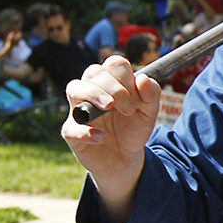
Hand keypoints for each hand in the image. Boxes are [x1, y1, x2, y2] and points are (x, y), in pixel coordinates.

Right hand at [61, 56, 161, 203]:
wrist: (126, 158)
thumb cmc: (133, 128)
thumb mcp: (149, 112)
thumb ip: (152, 95)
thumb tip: (142, 79)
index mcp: (111, 83)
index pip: (114, 64)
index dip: (126, 77)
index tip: (137, 98)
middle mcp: (92, 91)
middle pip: (94, 72)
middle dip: (114, 88)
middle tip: (129, 109)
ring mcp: (79, 110)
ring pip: (74, 88)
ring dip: (94, 94)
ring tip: (109, 107)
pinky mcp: (71, 132)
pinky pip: (71, 127)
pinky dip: (86, 132)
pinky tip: (102, 137)